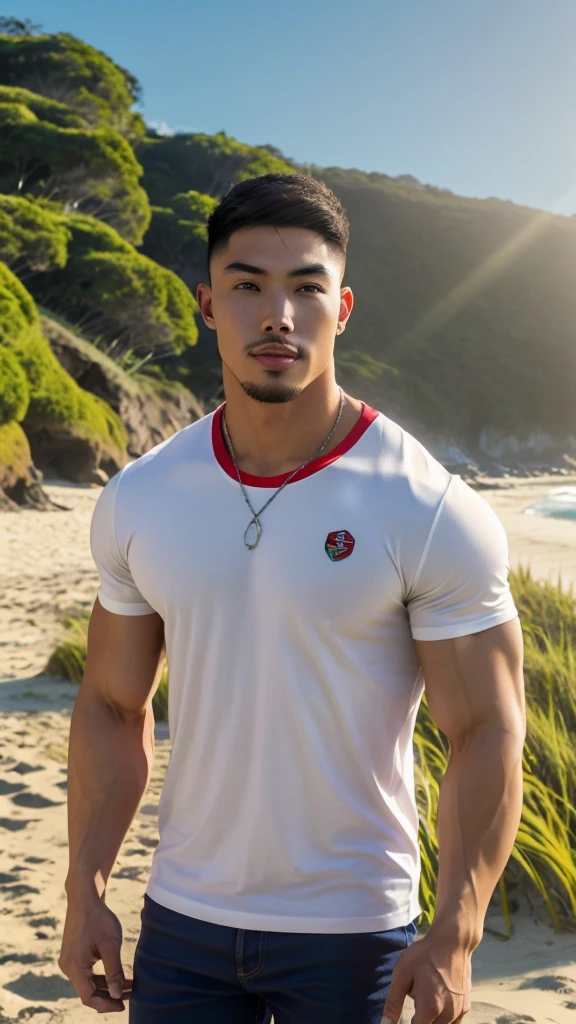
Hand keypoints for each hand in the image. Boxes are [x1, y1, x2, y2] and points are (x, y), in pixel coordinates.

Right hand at [59, 895, 131, 1012]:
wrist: (85, 898)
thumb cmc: (98, 918)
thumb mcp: (110, 945)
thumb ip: (114, 971)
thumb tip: (117, 995)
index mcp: (73, 967)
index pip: (88, 997)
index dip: (106, 1004)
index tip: (123, 1006)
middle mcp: (68, 967)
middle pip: (88, 991)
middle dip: (110, 995)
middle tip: (131, 996)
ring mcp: (70, 961)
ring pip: (89, 983)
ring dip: (108, 986)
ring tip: (129, 986)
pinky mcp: (74, 956)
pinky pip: (88, 973)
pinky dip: (103, 976)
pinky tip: (119, 976)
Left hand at [382, 931, 471, 1023]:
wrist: (453, 941)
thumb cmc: (424, 955)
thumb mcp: (402, 974)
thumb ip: (394, 1002)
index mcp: (430, 1008)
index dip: (407, 1023)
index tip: (408, 1010)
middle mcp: (447, 1015)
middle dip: (420, 1018)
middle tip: (418, 992)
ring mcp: (459, 1011)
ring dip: (432, 1018)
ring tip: (428, 992)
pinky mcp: (466, 1006)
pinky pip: (452, 1022)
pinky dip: (444, 1017)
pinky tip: (439, 998)